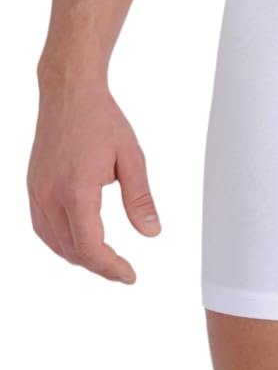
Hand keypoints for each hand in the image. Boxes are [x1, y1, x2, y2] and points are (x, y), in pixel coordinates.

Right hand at [27, 72, 160, 283]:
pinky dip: (62, 242)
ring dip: (79, 256)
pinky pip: (43, 228)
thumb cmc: (102, 120)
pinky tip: (79, 241)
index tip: (130, 275)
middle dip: (98, 265)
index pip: (90, 246)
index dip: (110, 267)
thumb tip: (152, 233)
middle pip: (71, 250)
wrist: (69, 94)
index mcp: (76, 190)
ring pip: (54, 243)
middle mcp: (50, 196)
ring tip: (105, 259)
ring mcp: (37, 192)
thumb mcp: (132, 157)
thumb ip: (140, 198)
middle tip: (123, 269)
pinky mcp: (32, 187)